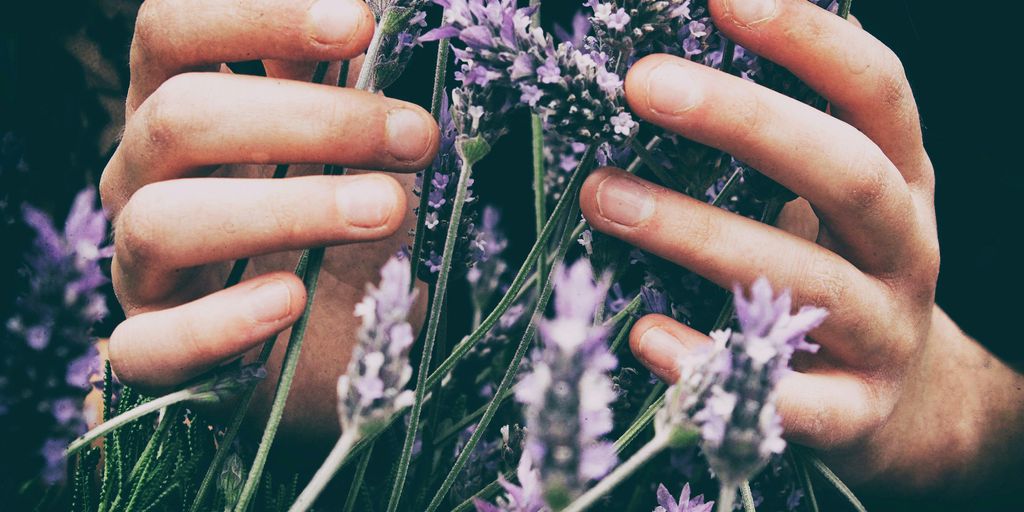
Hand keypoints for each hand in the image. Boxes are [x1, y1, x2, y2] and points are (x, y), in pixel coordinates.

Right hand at [100, 0, 437, 439]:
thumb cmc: (342, 225)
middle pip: (181, 116)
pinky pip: (151, 343)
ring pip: (164, 220)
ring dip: (288, 208)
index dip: (256, 16)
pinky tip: (293, 298)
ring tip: (388, 209)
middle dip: (312, 120)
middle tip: (417, 138)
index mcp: (181, 104)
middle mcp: (145, 174)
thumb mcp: (350, 147)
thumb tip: (382, 16)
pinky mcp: (152, 348)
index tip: (359, 23)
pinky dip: (222, 321)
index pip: (175, 28)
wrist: (335, 337)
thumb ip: (343, 85)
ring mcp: (140, 263)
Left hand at [579, 0, 1023, 498]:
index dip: (809, 39)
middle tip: (640, 83)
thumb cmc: (841, 274)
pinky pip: (788, 399)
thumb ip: (769, 151)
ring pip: (802, 278)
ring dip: (694, 232)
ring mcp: (885, 333)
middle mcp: (905, 248)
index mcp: (901, 179)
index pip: (874, 92)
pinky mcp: (854, 413)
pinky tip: (645, 335)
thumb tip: (658, 73)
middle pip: (843, 172)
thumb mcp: (830, 201)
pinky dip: (711, 363)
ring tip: (599, 194)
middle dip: (743, 121)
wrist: (912, 405)